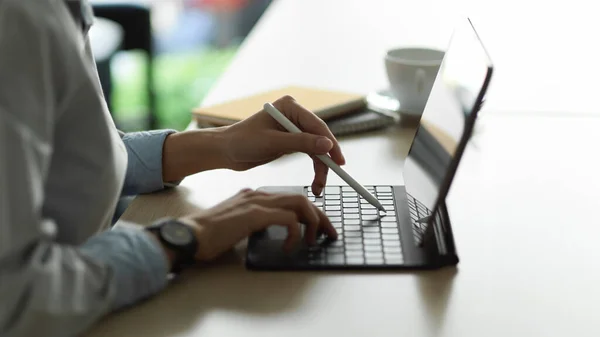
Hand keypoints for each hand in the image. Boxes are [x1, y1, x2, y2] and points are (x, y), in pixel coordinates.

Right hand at [179, 188, 337, 260]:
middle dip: (320, 217)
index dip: (310, 213)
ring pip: (300, 204)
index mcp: (254, 196)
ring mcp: (257, 203)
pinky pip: (289, 220)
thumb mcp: (236, 225)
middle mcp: (258, 195)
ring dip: (313, 223)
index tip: (319, 228)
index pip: (291, 198)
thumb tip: (270, 230)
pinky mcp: (255, 215)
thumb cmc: (208, 235)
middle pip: (301, 198)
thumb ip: (253, 222)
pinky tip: (289, 247)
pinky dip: (295, 234)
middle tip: (329, 234)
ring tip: (312, 241)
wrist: (189, 235)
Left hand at [222, 95, 345, 194]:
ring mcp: (294, 128)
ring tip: (319, 186)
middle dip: (326, 159)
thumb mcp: (272, 143)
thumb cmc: (242, 141)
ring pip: (317, 149)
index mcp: (290, 106)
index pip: (316, 125)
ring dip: (320, 168)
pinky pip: (309, 154)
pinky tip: (316, 182)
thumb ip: (301, 143)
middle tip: (332, 177)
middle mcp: (294, 115)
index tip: (339, 160)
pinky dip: (314, 168)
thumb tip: (328, 145)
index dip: (330, 143)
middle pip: (320, 138)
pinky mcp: (291, 141)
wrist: (225, 152)